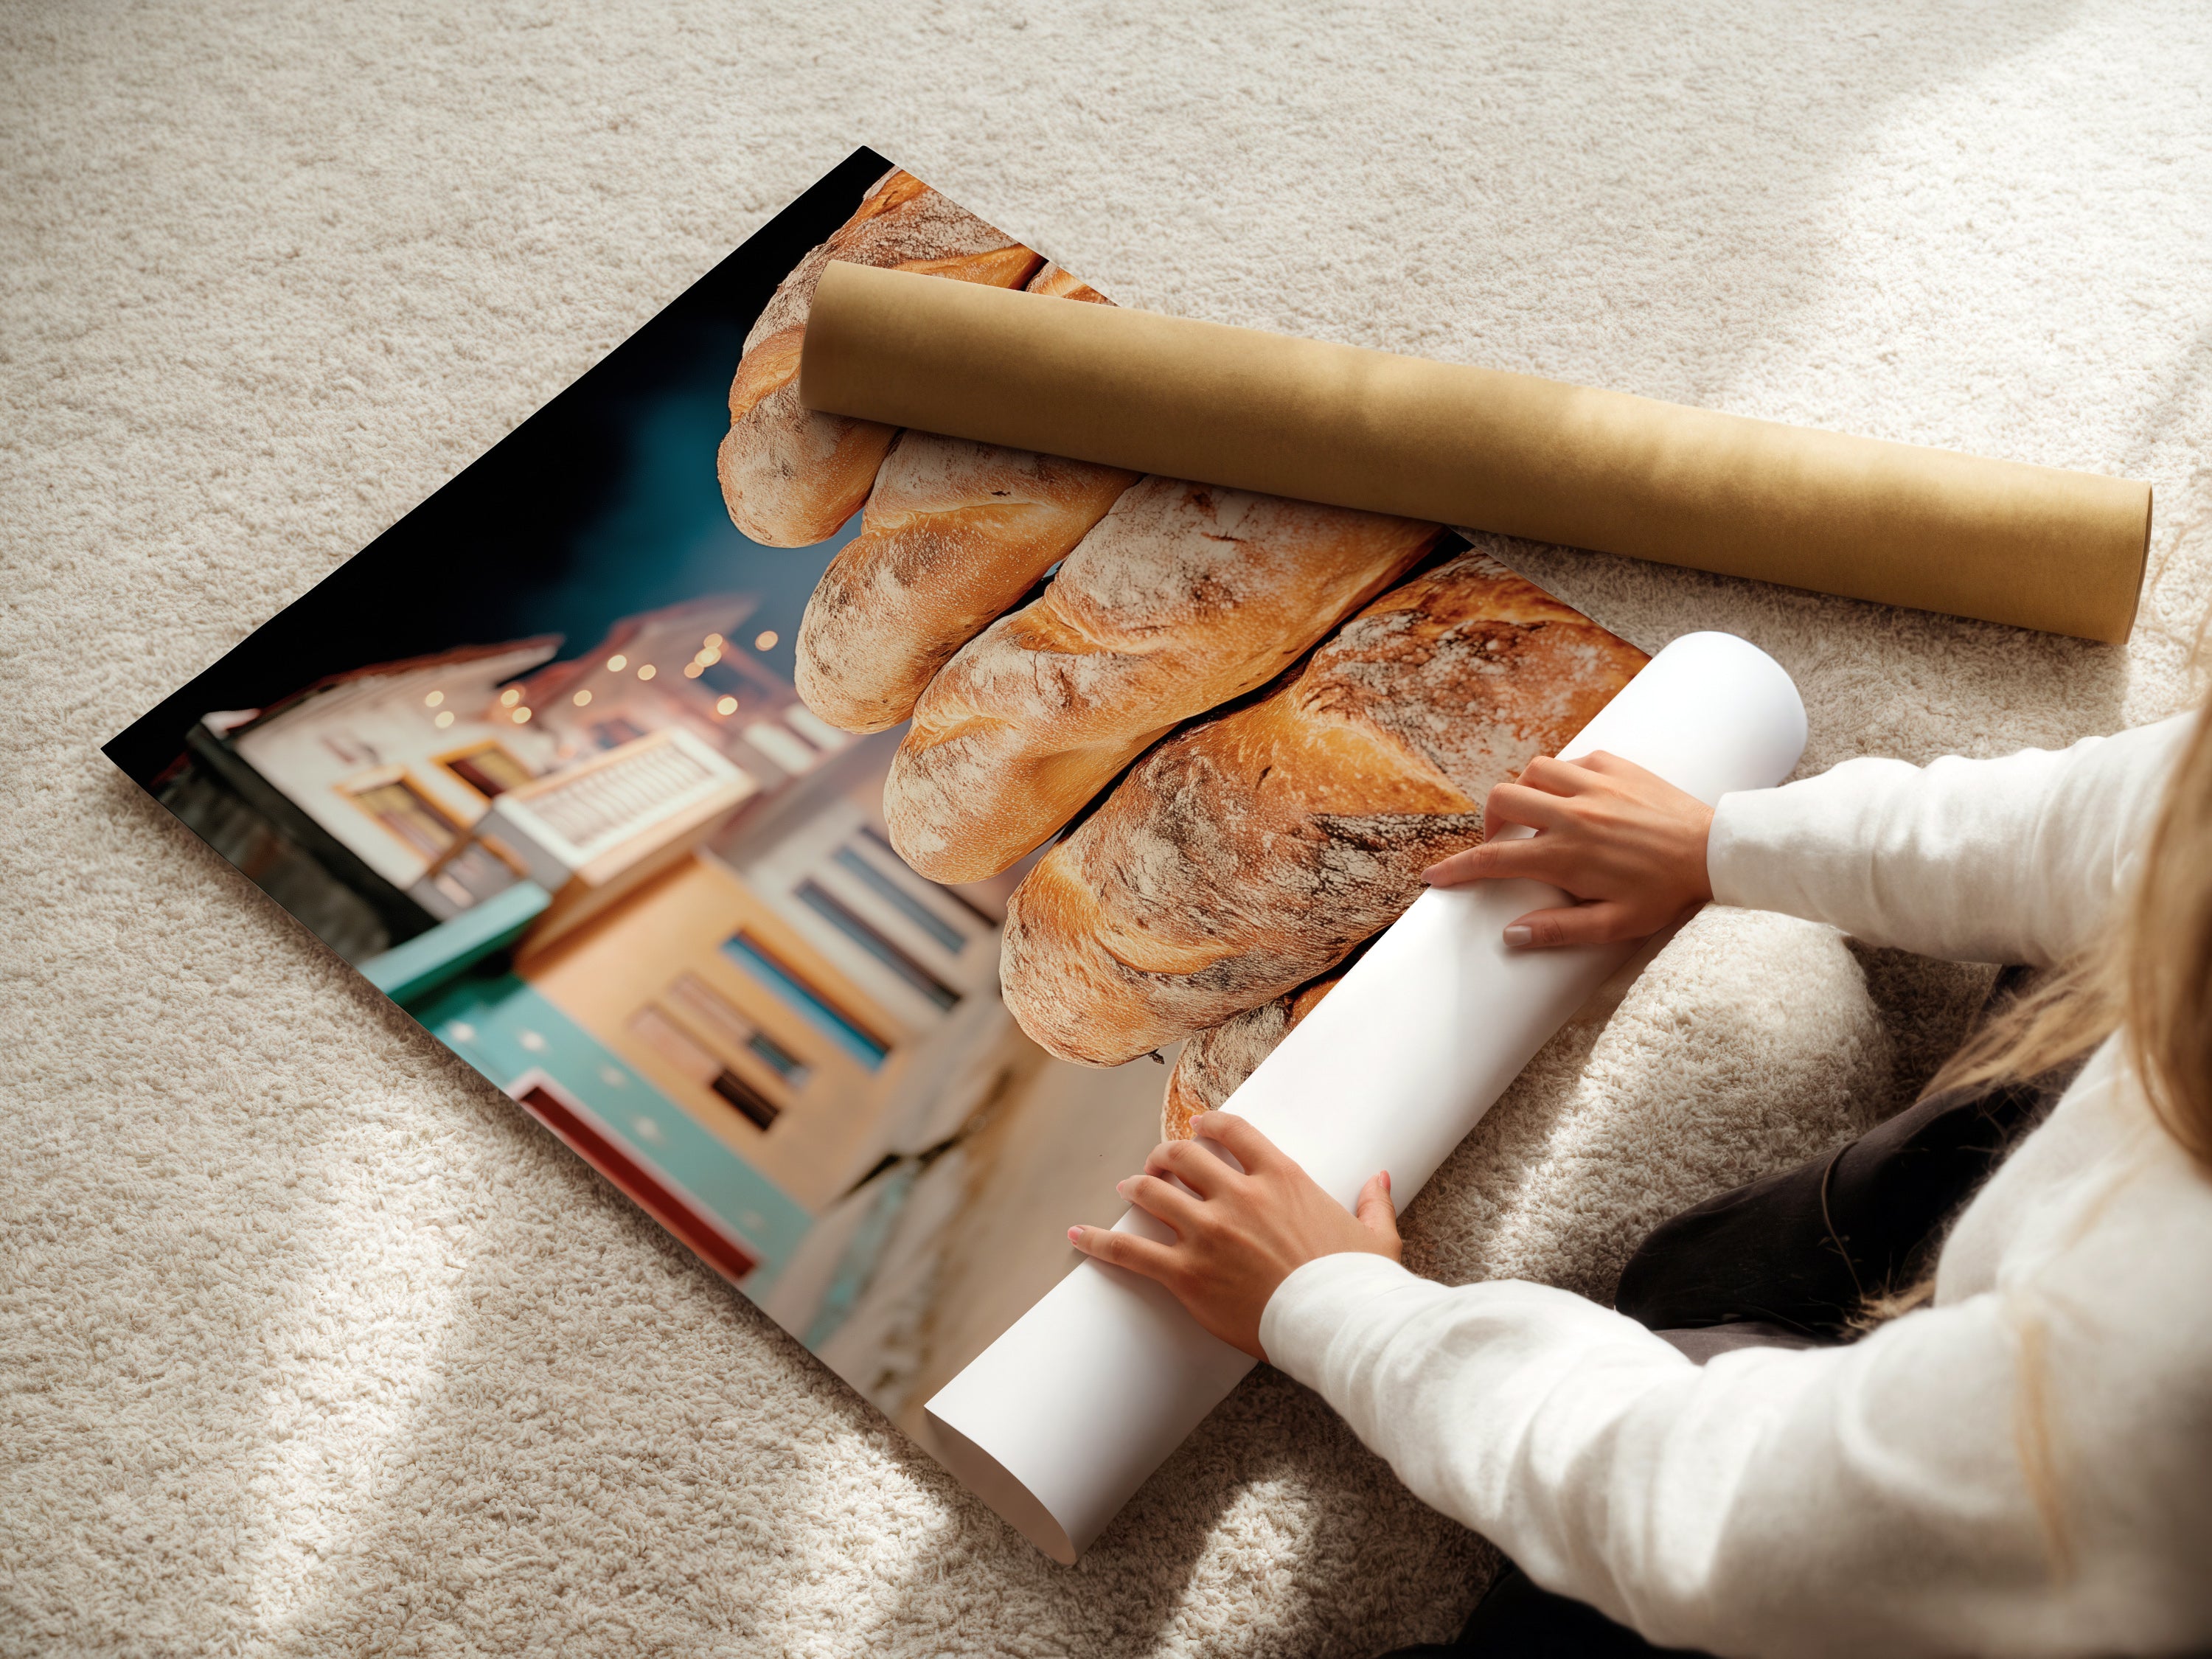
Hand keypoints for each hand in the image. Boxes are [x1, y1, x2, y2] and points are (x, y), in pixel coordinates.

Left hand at [1067, 1112, 1399, 1360]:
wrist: (1340, 1326)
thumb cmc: (1359, 1284)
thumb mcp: (1375, 1236)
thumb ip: (1373, 1201)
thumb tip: (1380, 1178)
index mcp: (1282, 1178)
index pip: (1232, 1131)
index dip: (1208, 1124)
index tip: (1198, 1126)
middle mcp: (1239, 1196)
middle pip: (1183, 1155)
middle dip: (1165, 1154)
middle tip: (1158, 1163)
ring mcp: (1209, 1233)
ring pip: (1153, 1192)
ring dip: (1136, 1186)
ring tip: (1127, 1187)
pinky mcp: (1187, 1274)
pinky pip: (1130, 1251)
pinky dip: (1099, 1241)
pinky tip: (1077, 1235)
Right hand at [1421, 751, 1713, 948]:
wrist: (1715, 851)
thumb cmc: (1666, 893)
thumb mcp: (1615, 925)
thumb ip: (1559, 930)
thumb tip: (1511, 935)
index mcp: (1566, 855)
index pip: (1493, 859)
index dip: (1457, 869)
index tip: (1435, 877)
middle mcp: (1572, 814)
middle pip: (1502, 800)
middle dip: (1489, 821)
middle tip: (1502, 842)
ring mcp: (1593, 784)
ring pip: (1532, 771)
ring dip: (1525, 792)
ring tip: (1537, 815)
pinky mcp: (1616, 765)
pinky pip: (1572, 760)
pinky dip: (1563, 777)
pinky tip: (1576, 797)